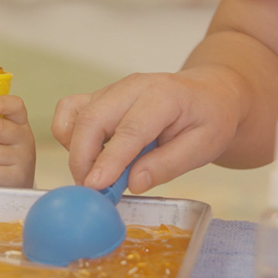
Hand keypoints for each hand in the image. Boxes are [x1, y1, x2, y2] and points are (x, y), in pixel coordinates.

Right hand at [51, 67, 241, 193]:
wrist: (208, 93)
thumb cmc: (209, 119)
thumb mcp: (204, 147)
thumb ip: (168, 165)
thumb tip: (134, 183)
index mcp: (164, 96)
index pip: (130, 130)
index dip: (110, 160)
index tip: (96, 186)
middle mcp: (131, 86)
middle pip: (92, 119)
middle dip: (83, 159)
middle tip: (91, 191)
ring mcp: (111, 89)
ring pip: (75, 114)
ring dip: (74, 148)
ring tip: (93, 174)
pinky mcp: (98, 96)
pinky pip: (69, 110)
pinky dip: (68, 134)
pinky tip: (89, 153)